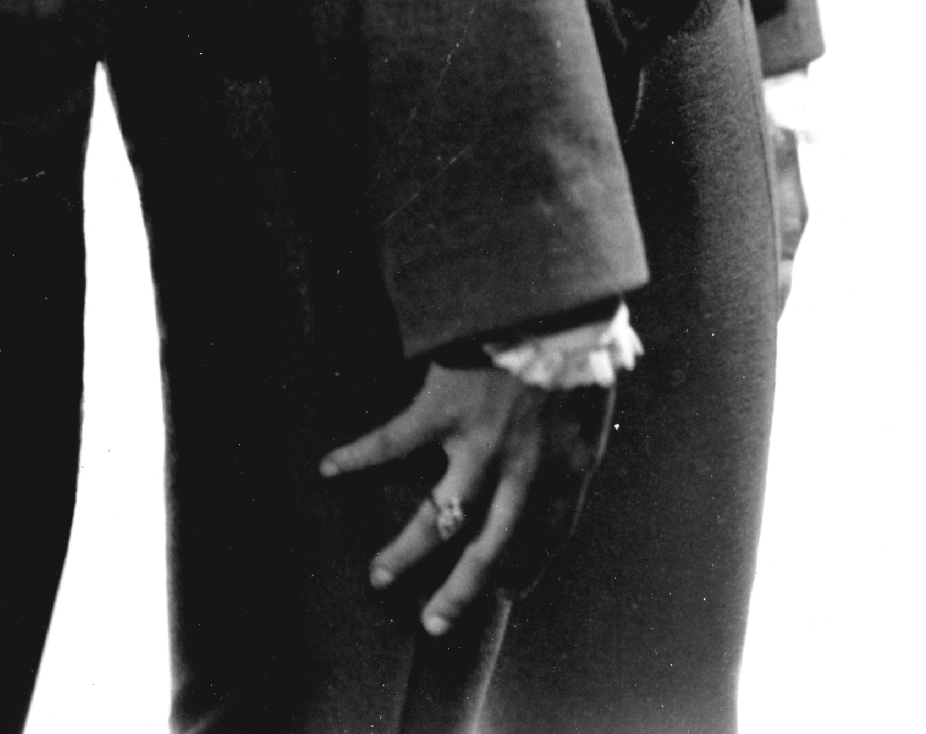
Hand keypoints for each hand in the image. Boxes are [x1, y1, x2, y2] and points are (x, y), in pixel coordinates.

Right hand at [320, 362, 613, 635]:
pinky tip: (330, 467)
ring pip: (439, 516)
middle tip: (432, 622)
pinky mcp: (441, 409)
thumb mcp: (595, 396)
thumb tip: (571, 439)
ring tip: (378, 576)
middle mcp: (522, 471)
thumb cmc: (577, 342)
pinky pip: (393, 443)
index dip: (528, 567)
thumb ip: (578, 429)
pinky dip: (359, 455)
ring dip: (407, 551)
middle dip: (459, 591)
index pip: (548, 536)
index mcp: (565, 467)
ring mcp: (479, 445)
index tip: (511, 592)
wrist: (556, 303)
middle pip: (488, 549)